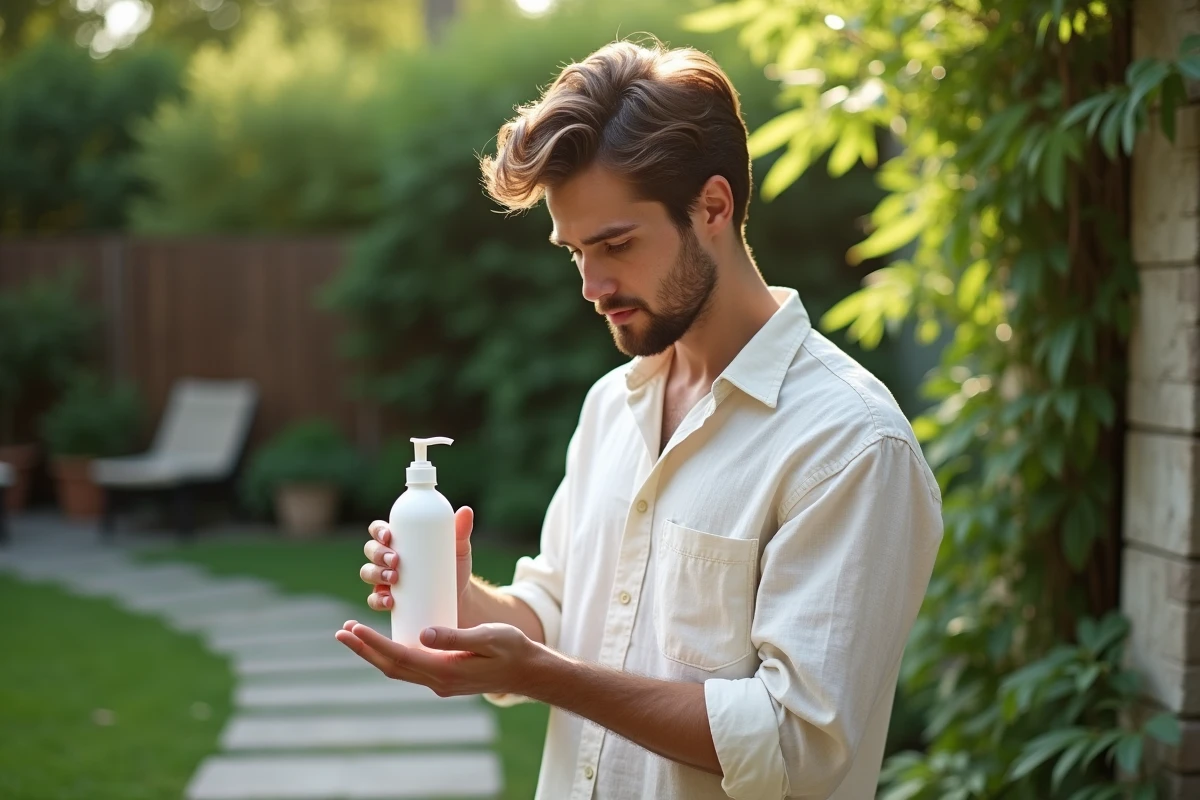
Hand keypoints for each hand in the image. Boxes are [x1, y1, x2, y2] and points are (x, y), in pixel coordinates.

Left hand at [334, 619, 540, 697]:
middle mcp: (438, 682)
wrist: (529, 672)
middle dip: (364, 649)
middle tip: (341, 632)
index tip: (353, 628)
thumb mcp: (488, 637)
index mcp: (445, 671)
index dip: (373, 643)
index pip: (400, 657)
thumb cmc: (512, 650)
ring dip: (374, 653)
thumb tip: (424, 633)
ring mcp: (440, 683)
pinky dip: (392, 654)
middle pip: (391, 667)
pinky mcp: (444, 677)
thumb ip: (457, 637)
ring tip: (355, 634)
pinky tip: (385, 642)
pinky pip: (410, 667)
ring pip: (399, 669)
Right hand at [360, 506, 474, 611]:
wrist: (459, 598)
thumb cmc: (454, 567)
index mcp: (400, 540)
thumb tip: (466, 511)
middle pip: (371, 550)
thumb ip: (461, 530)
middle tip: (395, 560)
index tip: (388, 535)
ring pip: (368, 572)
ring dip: (376, 574)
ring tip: (394, 578)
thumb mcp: (458, 548)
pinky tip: (389, 601)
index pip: (379, 530)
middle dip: (378, 554)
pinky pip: (374, 599)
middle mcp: (387, 558)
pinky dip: (378, 600)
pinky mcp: (388, 599)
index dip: (378, 530)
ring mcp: (385, 579)